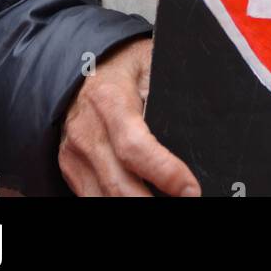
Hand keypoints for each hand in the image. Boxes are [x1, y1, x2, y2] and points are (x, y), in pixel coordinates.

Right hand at [59, 37, 199, 196]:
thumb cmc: (124, 64)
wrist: (82, 67)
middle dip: (151, 204)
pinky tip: (145, 197)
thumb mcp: (150, 62)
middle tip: (185, 204)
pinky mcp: (72, 171)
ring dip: (136, 207)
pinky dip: (118, 204)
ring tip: (168, 202)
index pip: (135, 147)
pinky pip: (94, 199)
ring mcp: (75, 156)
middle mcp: (88, 133)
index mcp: (111, 101)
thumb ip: (167, 90)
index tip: (191, 189)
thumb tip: (199, 116)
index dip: (164, 173)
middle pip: (119, 187)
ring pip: (104, 200)